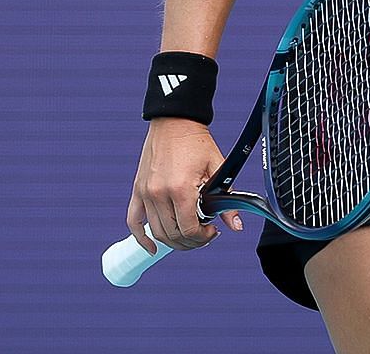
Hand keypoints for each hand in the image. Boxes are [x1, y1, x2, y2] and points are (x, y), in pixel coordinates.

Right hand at [127, 118, 242, 252]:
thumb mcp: (217, 168)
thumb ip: (226, 199)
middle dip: (191, 241)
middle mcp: (158, 193)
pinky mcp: (137, 190)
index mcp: (180, 188)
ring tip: (189, 236)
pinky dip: (141, 237)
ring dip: (173, 241)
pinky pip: (133, 221)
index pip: (189, 228)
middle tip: (204, 235)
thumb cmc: (196, 142)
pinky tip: (152, 247)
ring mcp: (145, 193)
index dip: (203, 237)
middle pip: (173, 234)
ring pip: (156, 231)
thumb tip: (236, 225)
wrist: (175, 122)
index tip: (213, 232)